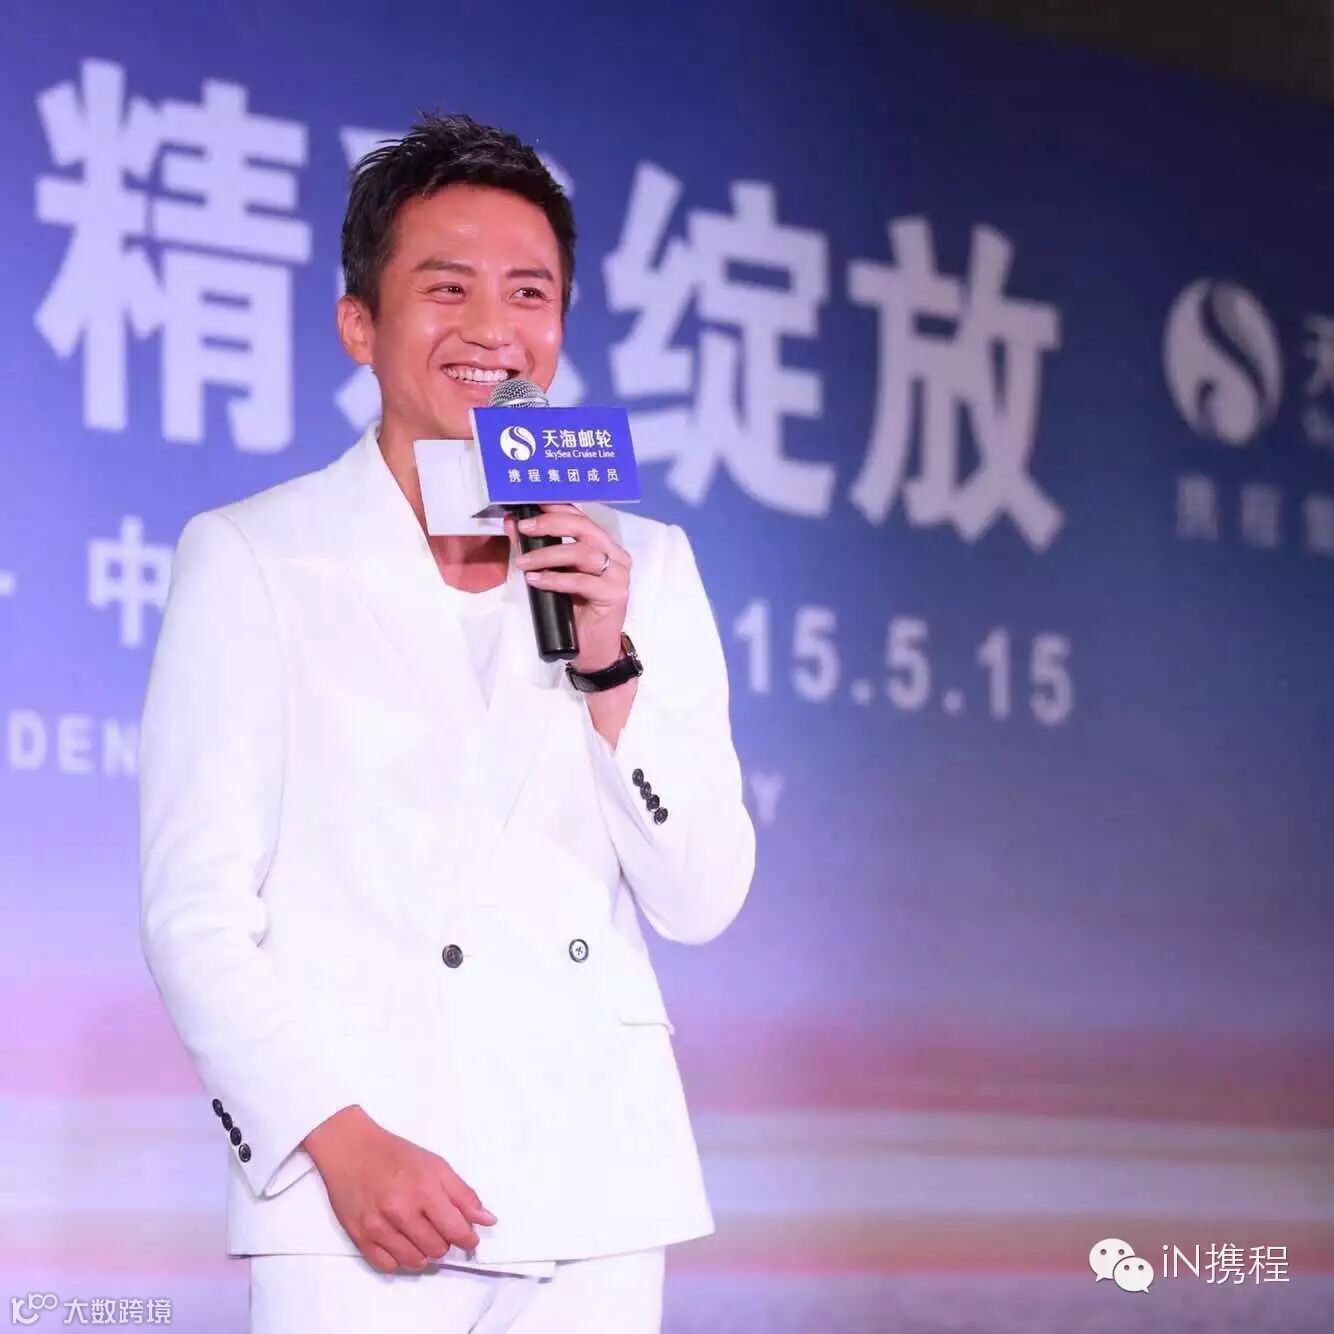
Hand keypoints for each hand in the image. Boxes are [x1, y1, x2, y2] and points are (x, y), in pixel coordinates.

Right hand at [303, 1106, 495, 1273]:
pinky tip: (404, 1244)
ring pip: (415, 1262)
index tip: (469, 1239)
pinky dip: (401, 1260)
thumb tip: (489, 1221)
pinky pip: (388, 1266)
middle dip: (445, 1242)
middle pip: (437, 1249)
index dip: (468, 1239)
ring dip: (425, 1253)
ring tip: (423, 1236)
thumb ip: (463, 1195)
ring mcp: (378, 1227)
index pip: (456, 1231)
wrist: (351, 1150)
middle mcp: (400, 1212)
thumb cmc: (397, 1154)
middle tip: (440, 1228)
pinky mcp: (360, 1238)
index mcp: (424, 1190)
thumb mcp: (436, 1165)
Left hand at [505, 505, 630, 671]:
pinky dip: (555, 579)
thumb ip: (539, 551)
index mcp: (604, 546)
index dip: (555, 507)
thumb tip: (512, 525)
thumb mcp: (554, 576)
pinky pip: (582, 581)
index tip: (528, 504)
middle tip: (523, 528)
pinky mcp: (614, 594)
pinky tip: (537, 581)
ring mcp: (617, 575)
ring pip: (582, 552)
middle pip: (583, 527)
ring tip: (524, 562)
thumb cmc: (575, 612)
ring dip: (548, 555)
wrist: (593, 650)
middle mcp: (615, 555)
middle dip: (550, 524)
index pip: (580, 517)